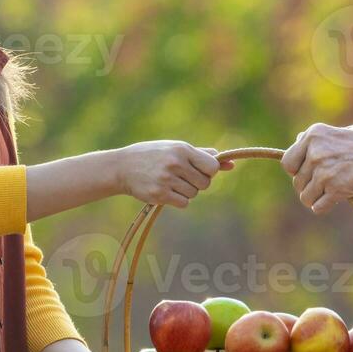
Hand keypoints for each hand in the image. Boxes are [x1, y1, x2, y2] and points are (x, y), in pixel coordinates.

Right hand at [116, 141, 232, 207]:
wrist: (122, 166)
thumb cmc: (153, 155)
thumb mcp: (176, 149)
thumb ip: (202, 155)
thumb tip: (230, 163)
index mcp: (182, 150)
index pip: (212, 166)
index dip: (209, 171)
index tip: (199, 170)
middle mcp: (175, 163)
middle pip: (205, 183)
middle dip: (198, 183)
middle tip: (183, 177)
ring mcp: (167, 180)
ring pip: (194, 194)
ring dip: (186, 191)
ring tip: (171, 182)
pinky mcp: (159, 195)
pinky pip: (183, 203)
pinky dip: (178, 200)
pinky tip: (166, 191)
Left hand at [280, 123, 352, 213]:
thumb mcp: (334, 133)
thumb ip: (314, 140)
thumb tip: (296, 143)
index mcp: (312, 136)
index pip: (287, 164)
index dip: (296, 171)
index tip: (308, 171)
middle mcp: (315, 153)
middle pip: (297, 183)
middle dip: (309, 186)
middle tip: (326, 182)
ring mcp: (324, 172)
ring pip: (306, 197)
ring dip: (316, 197)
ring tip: (330, 190)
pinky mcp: (336, 189)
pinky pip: (317, 207)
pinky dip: (324, 206)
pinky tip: (334, 199)